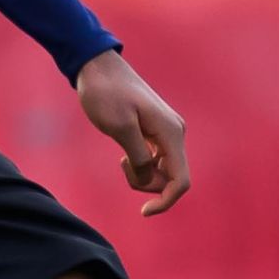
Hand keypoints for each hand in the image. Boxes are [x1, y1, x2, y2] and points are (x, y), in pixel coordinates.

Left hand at [75, 49, 190, 217]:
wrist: (96, 66)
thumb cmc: (105, 93)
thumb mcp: (119, 127)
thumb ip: (138, 157)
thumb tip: (150, 180)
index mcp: (171, 133)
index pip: (181, 181)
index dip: (166, 201)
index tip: (143, 212)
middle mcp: (175, 132)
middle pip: (172, 178)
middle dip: (148, 184)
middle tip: (122, 165)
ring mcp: (166, 131)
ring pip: (163, 171)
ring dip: (142, 174)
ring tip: (121, 157)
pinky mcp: (155, 131)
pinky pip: (155, 160)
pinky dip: (140, 165)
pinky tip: (124, 154)